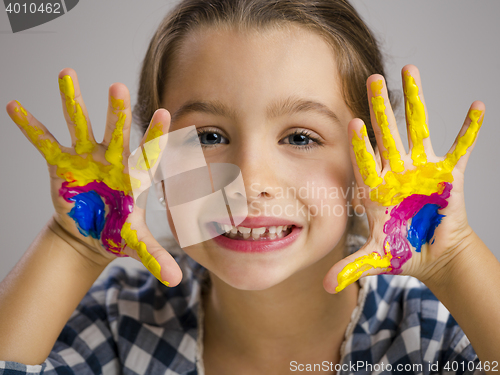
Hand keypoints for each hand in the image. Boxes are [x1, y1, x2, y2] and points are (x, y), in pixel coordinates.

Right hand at [6, 68, 181, 285]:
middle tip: (117, 89)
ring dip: (74, 101)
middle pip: (116, 133)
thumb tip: (176, 280)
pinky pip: (44, 142)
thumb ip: (155, 256)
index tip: (165, 113)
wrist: (92, 233)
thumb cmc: (118, 232)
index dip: (156, 136)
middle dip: (117, 113)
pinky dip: (31, 127)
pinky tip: (15, 107)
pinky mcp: (62, 164)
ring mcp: (87, 158)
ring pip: (81, 125)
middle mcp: (112, 160)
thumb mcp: (135, 243)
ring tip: (66, 73)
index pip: (149, 153)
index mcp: (134, 176)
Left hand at [324, 65, 483, 292]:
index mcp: (376, 188)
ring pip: (417, 129)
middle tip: (371, 80)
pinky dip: (468, 129)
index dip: (360, 145)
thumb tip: (327, 285)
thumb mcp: (377, 258)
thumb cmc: (402, 251)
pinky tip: (476, 107)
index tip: (353, 124)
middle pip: (386, 135)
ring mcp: (422, 169)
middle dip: (380, 109)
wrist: (432, 255)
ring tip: (410, 70)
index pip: (364, 161)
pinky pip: (460, 147)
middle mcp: (396, 172)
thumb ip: (353, 266)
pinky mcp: (448, 173)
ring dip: (415, 101)